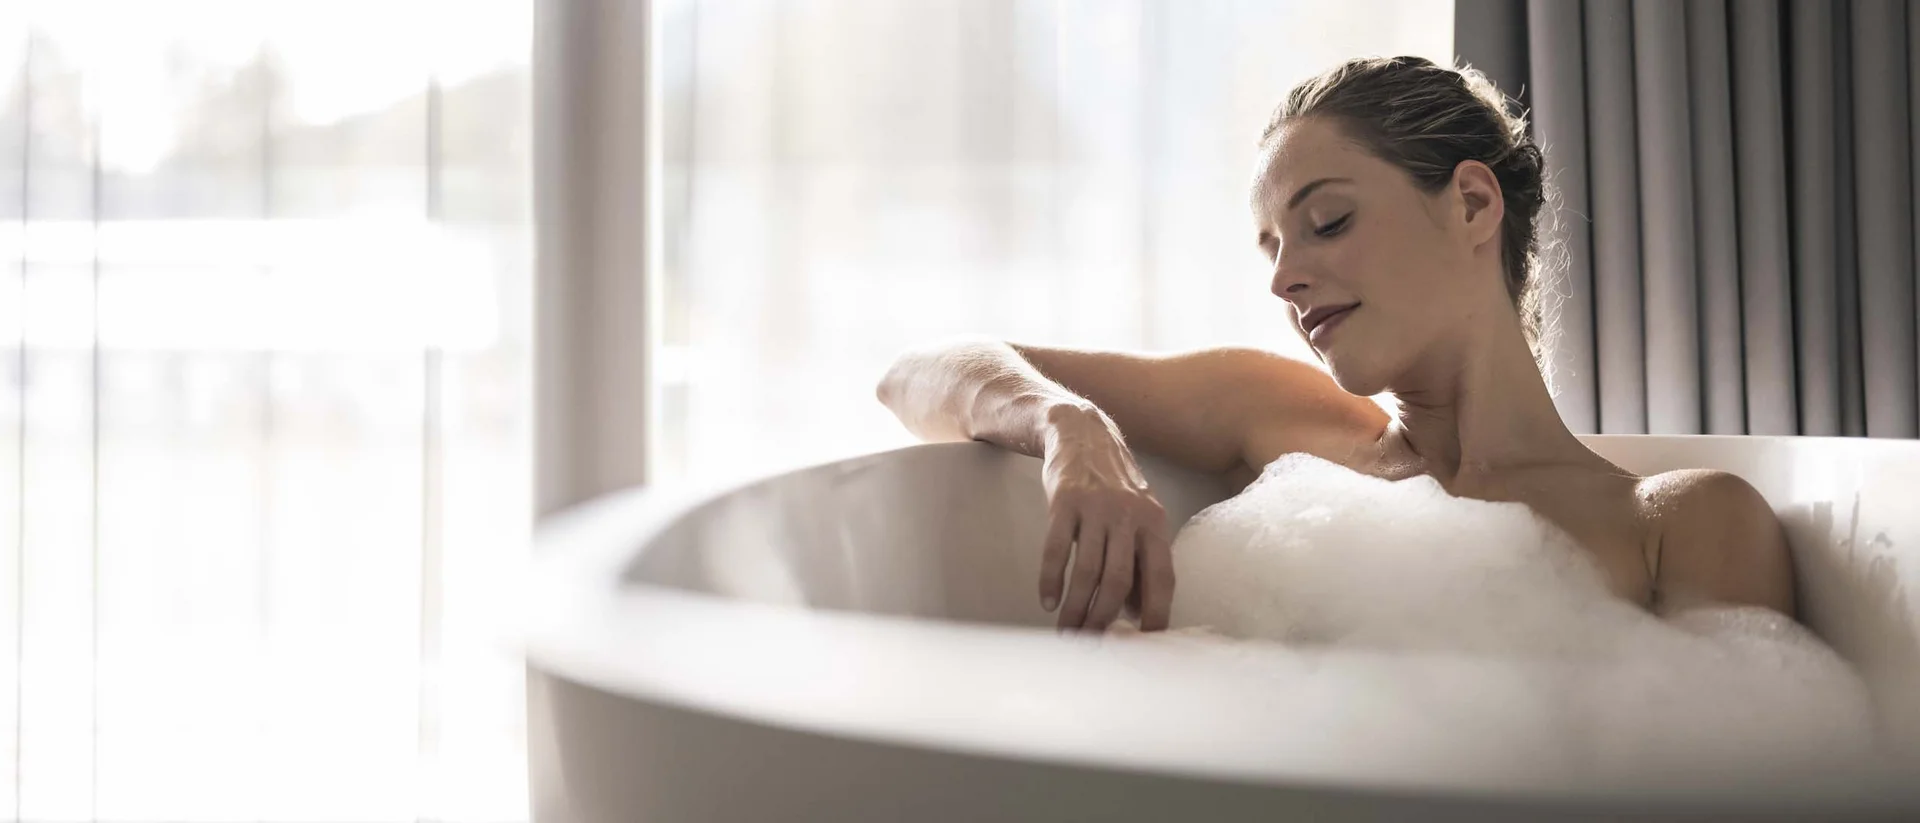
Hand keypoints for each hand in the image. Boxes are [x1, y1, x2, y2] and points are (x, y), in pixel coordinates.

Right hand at [1038, 404, 1174, 631]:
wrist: (1081, 435)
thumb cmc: (1113, 487)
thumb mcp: (1138, 516)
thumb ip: (1141, 559)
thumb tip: (1138, 613)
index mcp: (1155, 524)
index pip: (1162, 578)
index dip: (1156, 615)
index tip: (1142, 645)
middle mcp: (1130, 516)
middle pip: (1119, 581)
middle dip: (1103, 619)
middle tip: (1090, 643)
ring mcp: (1096, 508)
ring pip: (1087, 571)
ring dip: (1076, 608)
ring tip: (1067, 630)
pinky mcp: (1065, 502)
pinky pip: (1056, 550)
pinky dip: (1051, 581)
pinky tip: (1048, 601)